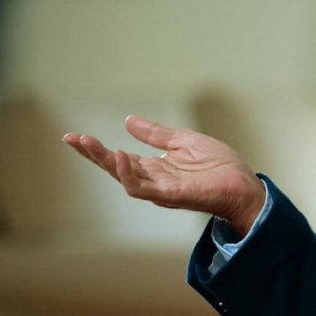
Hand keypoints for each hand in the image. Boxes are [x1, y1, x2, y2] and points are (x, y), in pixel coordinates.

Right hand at [63, 115, 265, 235]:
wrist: (243, 184)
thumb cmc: (220, 167)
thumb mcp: (184, 141)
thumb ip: (156, 134)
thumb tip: (128, 120)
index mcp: (155, 168)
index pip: (118, 159)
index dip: (96, 149)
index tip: (74, 137)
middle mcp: (153, 180)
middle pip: (114, 168)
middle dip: (92, 154)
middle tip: (72, 139)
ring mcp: (160, 189)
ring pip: (122, 178)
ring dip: (104, 161)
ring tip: (88, 143)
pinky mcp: (170, 194)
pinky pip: (141, 188)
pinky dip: (127, 173)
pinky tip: (119, 156)